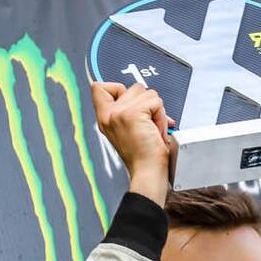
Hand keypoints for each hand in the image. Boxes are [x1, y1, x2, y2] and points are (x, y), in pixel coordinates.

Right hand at [91, 82, 172, 204]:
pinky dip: (161, 116)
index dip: (118, 88)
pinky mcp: (132, 114)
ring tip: (153, 130)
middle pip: (134, 87)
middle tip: (148, 126)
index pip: (98, 87)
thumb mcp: (129, 129)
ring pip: (147, 92)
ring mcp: (118, 113)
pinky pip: (155, 102)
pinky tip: (156, 131)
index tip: (131, 105)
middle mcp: (108, 114)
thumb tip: (144, 95)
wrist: (147, 172)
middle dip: (148, 104)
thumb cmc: (143, 156)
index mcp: (104, 117)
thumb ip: (128, 111)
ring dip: (157, 111)